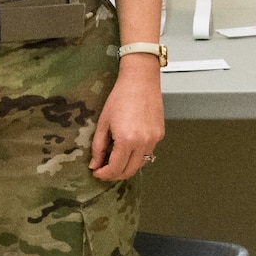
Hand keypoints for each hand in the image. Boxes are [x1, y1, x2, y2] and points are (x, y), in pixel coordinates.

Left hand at [91, 60, 163, 179]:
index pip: (115, 169)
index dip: (104, 174)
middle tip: (104, 170)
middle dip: (115, 174)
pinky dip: (137, 155)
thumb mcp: (103, 122)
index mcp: (127, 140)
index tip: (97, 172)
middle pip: (129, 171)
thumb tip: (95, 164)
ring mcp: (154, 139)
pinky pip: (148, 152)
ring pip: (140, 164)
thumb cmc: (121, 96)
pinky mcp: (160, 135)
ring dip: (127, 166)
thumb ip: (98, 147)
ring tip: (116, 158)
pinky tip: (128, 147)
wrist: (140, 80)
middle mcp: (143, 143)